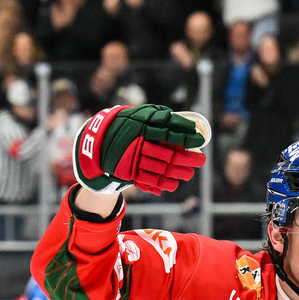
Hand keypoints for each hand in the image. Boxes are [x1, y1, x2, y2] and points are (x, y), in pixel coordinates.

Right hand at [73, 104, 208, 195]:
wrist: (97, 143)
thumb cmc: (125, 126)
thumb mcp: (138, 115)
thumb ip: (158, 116)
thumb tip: (184, 120)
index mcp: (141, 126)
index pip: (168, 131)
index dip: (186, 136)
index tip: (200, 139)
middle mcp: (138, 143)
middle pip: (169, 154)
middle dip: (188, 158)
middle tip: (201, 160)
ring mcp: (134, 160)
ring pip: (163, 169)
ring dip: (180, 173)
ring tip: (190, 173)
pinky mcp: (130, 173)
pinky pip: (151, 181)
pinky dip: (165, 184)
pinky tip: (174, 183)